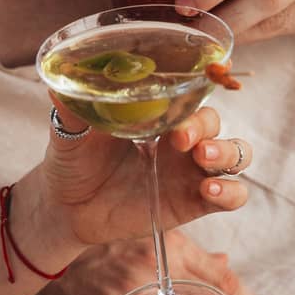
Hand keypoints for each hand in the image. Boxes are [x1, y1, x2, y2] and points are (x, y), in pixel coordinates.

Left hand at [34, 103, 250, 250]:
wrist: (67, 209)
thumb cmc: (72, 162)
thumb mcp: (70, 134)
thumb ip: (73, 112)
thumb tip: (57, 86)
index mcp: (158, 113)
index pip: (191, 93)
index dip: (195, 91)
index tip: (182, 96)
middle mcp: (181, 138)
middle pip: (214, 122)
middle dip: (204, 126)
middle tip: (180, 138)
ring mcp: (191, 171)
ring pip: (236, 153)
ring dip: (227, 153)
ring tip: (201, 158)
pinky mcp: (195, 203)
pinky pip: (234, 195)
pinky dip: (231, 191)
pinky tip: (210, 191)